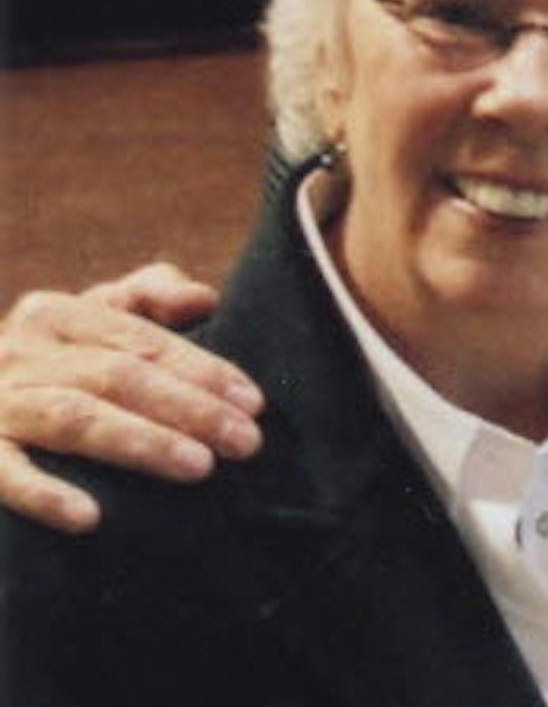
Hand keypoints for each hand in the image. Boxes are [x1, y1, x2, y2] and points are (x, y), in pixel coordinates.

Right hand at [0, 263, 259, 532]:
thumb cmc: (42, 365)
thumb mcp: (86, 320)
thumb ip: (147, 300)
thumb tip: (204, 298)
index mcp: (56, 315)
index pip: (144, 342)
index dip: (203, 371)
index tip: (254, 403)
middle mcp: (19, 353)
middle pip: (119, 377)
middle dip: (190, 409)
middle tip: (246, 442)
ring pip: (75, 419)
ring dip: (141, 443)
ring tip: (199, 468)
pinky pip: (4, 474)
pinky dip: (44, 494)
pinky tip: (90, 517)